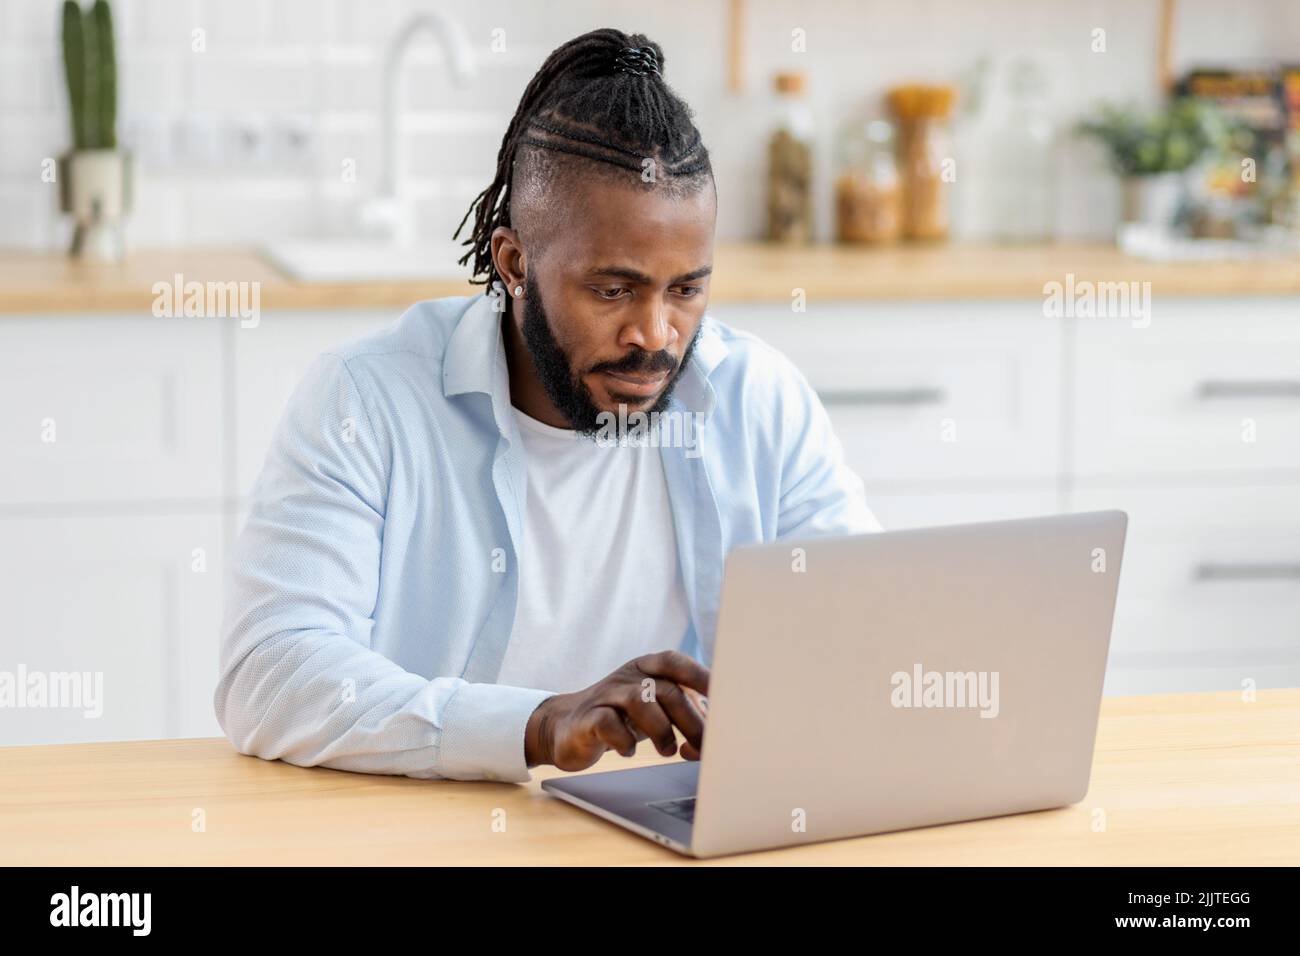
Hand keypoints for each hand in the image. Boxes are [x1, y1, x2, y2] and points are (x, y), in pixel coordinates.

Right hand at [524, 651, 709, 770]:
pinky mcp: (587, 718)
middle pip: (666, 690)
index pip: (676, 663)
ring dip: (661, 730)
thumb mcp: (653, 708)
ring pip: (640, 701)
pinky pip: (609, 724)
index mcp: (646, 668)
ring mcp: (605, 695)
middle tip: (702, 748)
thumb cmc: (621, 718)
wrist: (566, 728)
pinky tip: (628, 752)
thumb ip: (682, 709)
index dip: (700, 676)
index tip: (724, 695)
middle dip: (690, 721)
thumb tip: (717, 729)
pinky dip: (625, 741)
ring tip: (667, 751)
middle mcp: (627, 677)